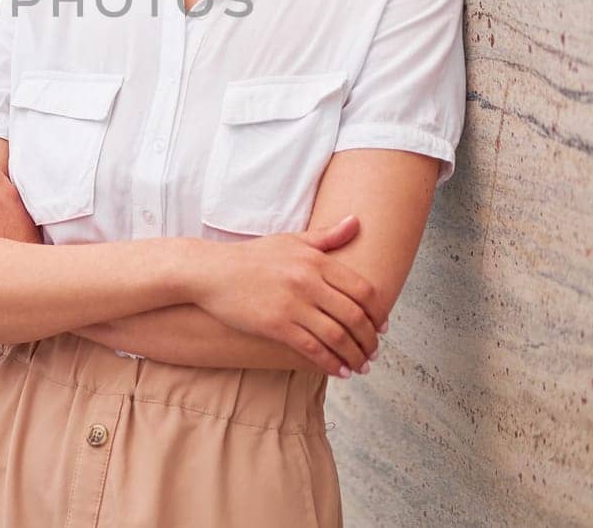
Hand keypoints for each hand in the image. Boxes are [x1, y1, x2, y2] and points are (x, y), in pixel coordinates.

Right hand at [192, 215, 386, 377]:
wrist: (210, 272)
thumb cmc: (252, 257)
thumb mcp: (290, 241)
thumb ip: (327, 236)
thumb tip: (357, 222)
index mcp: (315, 259)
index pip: (362, 289)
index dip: (378, 311)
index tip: (382, 326)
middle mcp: (308, 280)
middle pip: (355, 316)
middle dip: (369, 339)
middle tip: (374, 351)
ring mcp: (292, 304)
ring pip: (337, 336)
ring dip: (355, 355)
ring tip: (361, 366)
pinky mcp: (276, 325)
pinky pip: (312, 348)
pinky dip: (331, 363)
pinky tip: (340, 371)